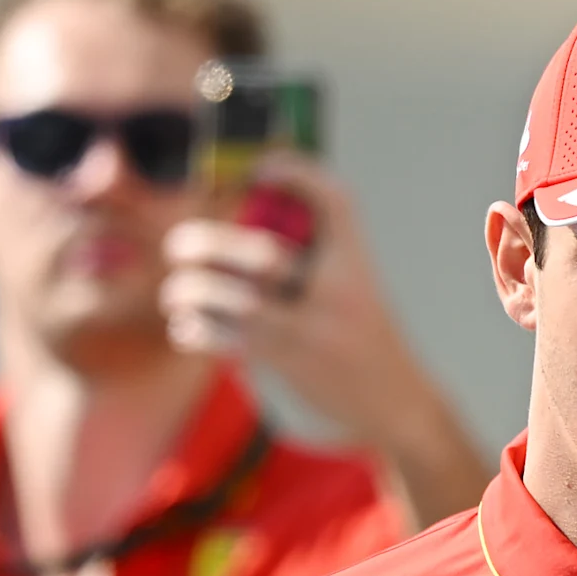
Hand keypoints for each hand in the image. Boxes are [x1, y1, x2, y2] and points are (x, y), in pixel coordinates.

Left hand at [162, 156, 481, 520]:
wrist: (400, 405)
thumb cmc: (368, 342)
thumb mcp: (359, 290)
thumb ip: (316, 257)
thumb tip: (248, 223)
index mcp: (357, 265)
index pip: (336, 202)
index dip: (298, 174)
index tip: (260, 170)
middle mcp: (336, 293)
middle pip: (263, 253)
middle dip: (207, 243)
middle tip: (179, 246)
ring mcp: (313, 331)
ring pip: (234, 300)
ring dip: (191, 292)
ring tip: (176, 295)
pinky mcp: (292, 364)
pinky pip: (228, 339)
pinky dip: (197, 331)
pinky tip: (189, 328)